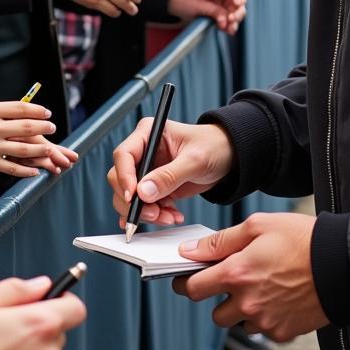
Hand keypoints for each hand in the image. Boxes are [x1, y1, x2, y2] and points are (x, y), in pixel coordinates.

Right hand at [0, 102, 73, 179]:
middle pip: (26, 126)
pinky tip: (35, 170)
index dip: (38, 111)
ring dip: (41, 150)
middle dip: (43, 128)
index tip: (47, 113)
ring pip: (23, 148)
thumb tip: (19, 110)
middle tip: (52, 128)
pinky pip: (13, 167)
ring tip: (50, 150)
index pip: (20, 108)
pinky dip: (26, 169)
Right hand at [108, 119, 233, 226]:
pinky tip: (169, 216)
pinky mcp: (154, 187)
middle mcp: (143, 151)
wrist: (229, 157)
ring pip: (129, 196)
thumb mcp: (194, 160)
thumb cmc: (214, 147)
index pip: (123, 155)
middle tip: (154, 213)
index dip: (124, 177)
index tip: (133, 196)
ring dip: (146, 212)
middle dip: (134, 201)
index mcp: (148, 133)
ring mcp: (147, 170)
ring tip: (168, 216)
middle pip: (120, 178)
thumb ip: (169, 176)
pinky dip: (153, 216)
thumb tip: (143, 192)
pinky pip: (143, 205)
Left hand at [167, 0, 246, 34]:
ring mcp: (222, 4)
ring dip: (235, 21)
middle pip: (240, 3)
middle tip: (232, 17)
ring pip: (236, 13)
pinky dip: (228, 26)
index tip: (236, 3)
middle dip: (239, 11)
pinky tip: (225, 29)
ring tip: (229, 27)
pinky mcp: (217, 15)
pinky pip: (228, 22)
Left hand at [171, 213, 327, 341]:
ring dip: (242, 307)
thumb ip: (220, 241)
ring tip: (261, 284)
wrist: (341, 265)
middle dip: (218, 297)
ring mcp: (265, 321)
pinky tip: (277, 295)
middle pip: (215, 313)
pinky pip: (262, 328)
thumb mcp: (257, 225)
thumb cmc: (302, 240)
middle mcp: (248, 302)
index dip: (186, 282)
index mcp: (237, 273)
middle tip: (233, 278)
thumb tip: (191, 250)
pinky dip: (265, 315)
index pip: (194, 288)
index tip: (186, 278)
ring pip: (239, 322)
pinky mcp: (282, 332)